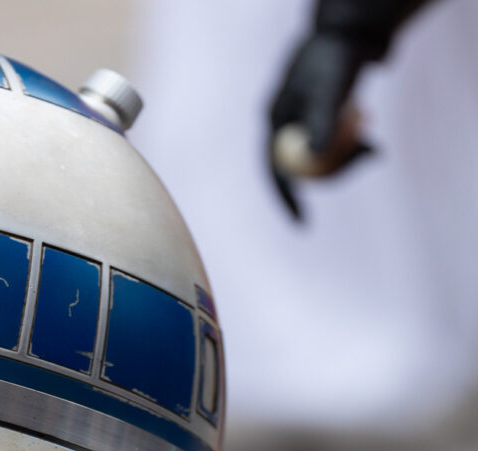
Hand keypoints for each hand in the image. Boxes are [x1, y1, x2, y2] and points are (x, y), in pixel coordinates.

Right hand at [268, 31, 376, 217]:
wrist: (355, 27)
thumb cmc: (340, 53)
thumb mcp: (331, 86)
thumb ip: (323, 119)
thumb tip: (315, 157)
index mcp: (274, 119)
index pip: (273, 170)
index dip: (287, 200)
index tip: (304, 224)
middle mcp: (284, 123)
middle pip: (301, 167)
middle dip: (332, 174)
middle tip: (364, 166)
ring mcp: (302, 120)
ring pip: (320, 157)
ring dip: (348, 157)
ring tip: (374, 144)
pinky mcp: (321, 116)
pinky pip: (332, 144)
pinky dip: (352, 144)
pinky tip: (370, 130)